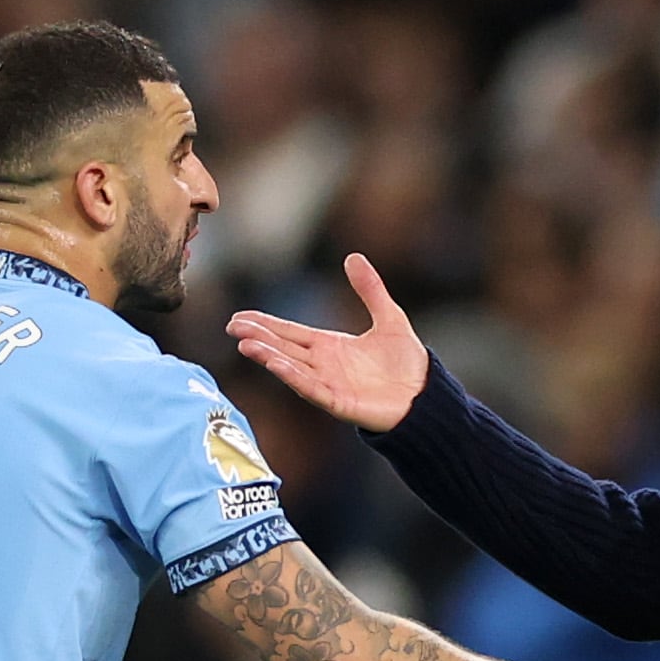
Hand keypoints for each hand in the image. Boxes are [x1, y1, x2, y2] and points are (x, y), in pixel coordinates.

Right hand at [229, 253, 431, 430]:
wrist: (427, 396)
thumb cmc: (406, 363)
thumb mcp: (389, 316)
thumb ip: (370, 289)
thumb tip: (353, 257)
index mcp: (329, 346)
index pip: (290, 333)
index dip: (265, 325)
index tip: (240, 317)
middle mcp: (323, 366)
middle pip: (283, 348)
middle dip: (258, 338)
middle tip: (232, 327)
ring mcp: (329, 385)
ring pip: (291, 368)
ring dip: (268, 357)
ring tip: (246, 344)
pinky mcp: (340, 403)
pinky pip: (312, 389)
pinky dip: (293, 377)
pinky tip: (276, 364)